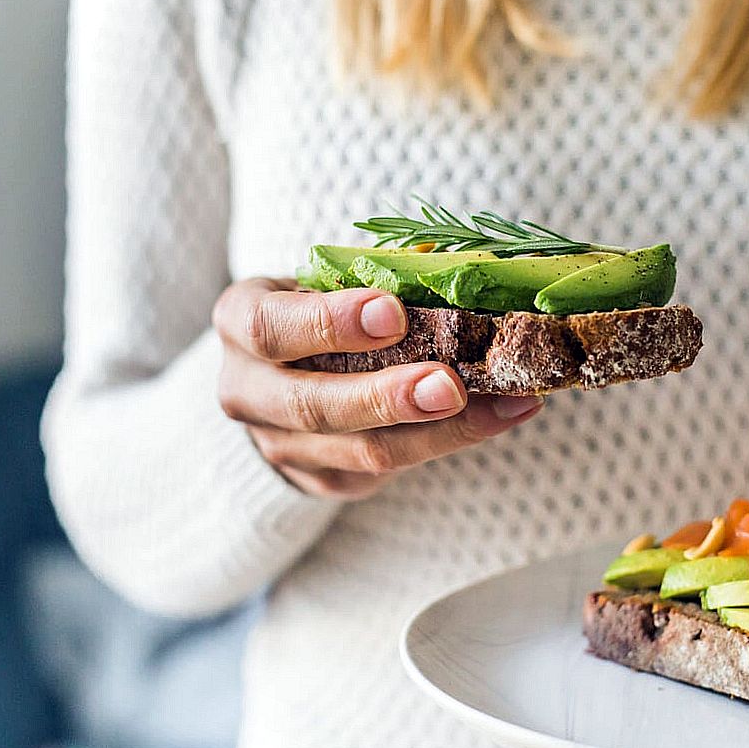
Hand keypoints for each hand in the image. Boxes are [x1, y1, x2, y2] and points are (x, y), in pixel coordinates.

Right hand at [213, 278, 542, 499]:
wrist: (283, 375)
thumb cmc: (320, 309)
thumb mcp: (329, 279)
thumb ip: (379, 274)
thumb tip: (460, 267)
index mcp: (240, 322)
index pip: (269, 326)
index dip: (328, 322)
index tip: (393, 312)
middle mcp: (246, 389)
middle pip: (312, 405)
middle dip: (388, 398)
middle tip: (451, 385)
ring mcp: (280, 444)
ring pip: (362, 450)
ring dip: (442, 431)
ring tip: (508, 402)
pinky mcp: (321, 480)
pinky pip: (388, 470)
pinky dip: (450, 442)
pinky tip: (502, 415)